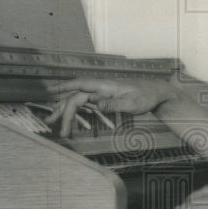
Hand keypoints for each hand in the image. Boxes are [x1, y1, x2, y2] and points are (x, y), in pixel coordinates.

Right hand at [44, 77, 174, 136]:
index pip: (80, 89)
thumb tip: (95, 104)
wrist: (157, 92)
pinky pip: (87, 105)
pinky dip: (76, 111)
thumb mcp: (132, 102)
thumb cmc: (146, 96)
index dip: (64, 91)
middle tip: (50, 122)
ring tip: (53, 122)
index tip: (51, 97)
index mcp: (105, 86)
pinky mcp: (106, 99)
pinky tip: (71, 119)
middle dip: (61, 108)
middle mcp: (101, 88)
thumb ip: (113, 104)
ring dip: (66, 110)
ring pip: (79, 100)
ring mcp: (102, 93)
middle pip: (76, 96)